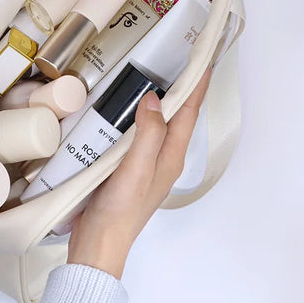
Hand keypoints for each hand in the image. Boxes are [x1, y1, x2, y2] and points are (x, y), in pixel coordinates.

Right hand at [67, 68, 211, 278]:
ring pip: (156, 124)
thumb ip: (148, 134)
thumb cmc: (120, 209)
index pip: (188, 114)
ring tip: (153, 79)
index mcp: (171, 156)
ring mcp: (145, 161)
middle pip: (176, 117)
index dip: (197, 87)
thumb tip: (153, 100)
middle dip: (181, 90)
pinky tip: (122, 111)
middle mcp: (162, 157)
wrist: (99, 240)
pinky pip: (136, 134)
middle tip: (178, 64)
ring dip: (158, 102)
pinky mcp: (127, 165)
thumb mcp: (137, 168)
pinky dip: (135, 117)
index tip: (204, 63)